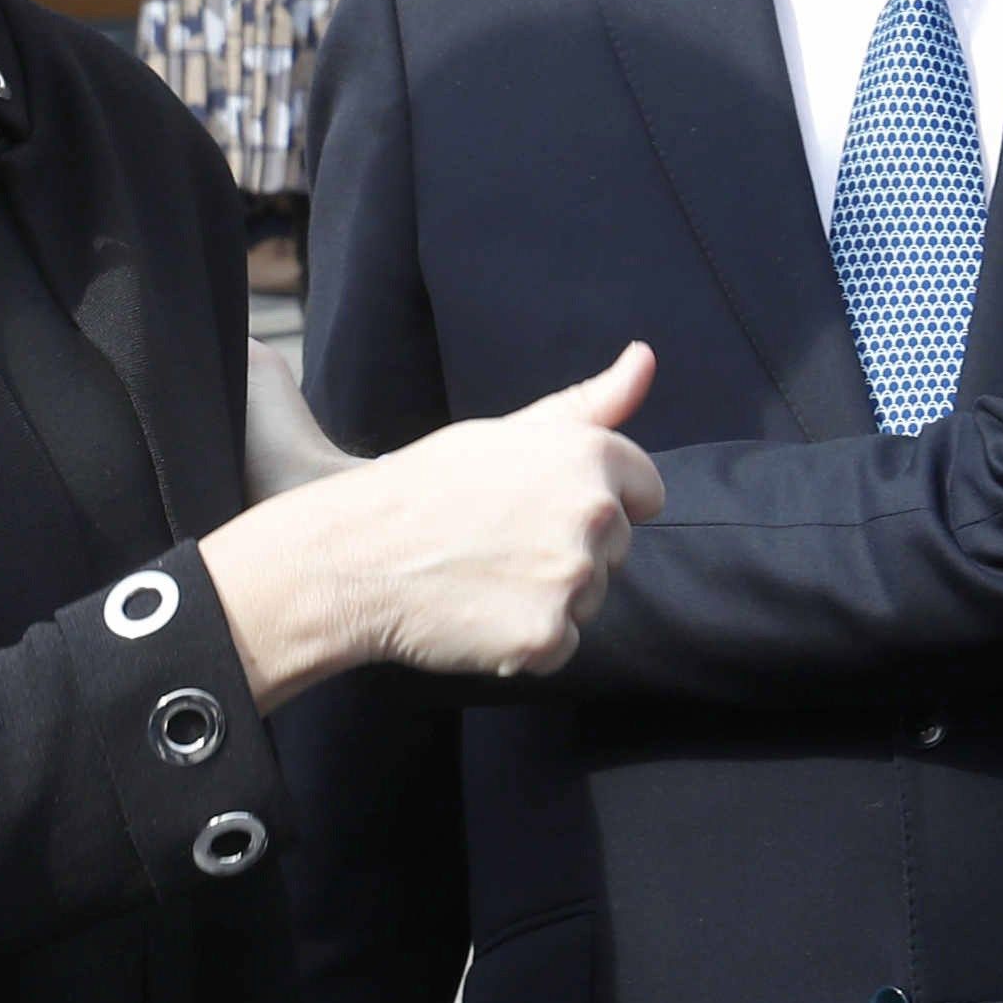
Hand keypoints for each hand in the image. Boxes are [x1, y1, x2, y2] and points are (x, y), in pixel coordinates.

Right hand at [200, 347, 660, 710]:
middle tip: (499, 537)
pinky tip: (479, 611)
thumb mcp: (511, 430)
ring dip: (550, 595)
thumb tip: (646, 358)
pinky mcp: (545, 636)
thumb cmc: (430, 485)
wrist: (356, 554)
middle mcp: (592, 513)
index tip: (542, 504)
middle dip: (572, 547)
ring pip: (590, 597)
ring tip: (485, 572)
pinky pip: (560, 645)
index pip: (645, 491)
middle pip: (618, 547)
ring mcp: (570, 578)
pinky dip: (526, 641)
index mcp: (589, 455)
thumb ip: (591, 402)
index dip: (597, 499)